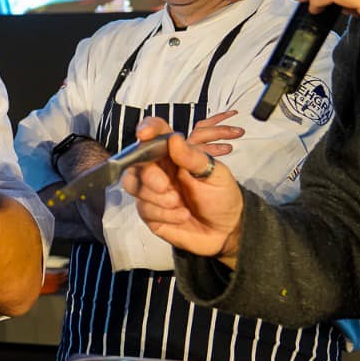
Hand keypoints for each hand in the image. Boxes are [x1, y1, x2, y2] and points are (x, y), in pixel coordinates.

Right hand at [120, 117, 245, 263]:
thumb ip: (194, 157)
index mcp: (174, 155)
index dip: (147, 129)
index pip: (156, 134)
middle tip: (165, 186)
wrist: (226, 231)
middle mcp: (159, 170)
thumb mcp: (216, 174)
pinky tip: (182, 216)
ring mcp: (152, 191)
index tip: (144, 134)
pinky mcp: (150, 213)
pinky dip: (164, 214)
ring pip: (133, 185)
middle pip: (136, 162)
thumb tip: (174, 139)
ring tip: (178, 204)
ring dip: (156, 197)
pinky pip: (144, 209)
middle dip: (149, 175)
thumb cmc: (222, 198)